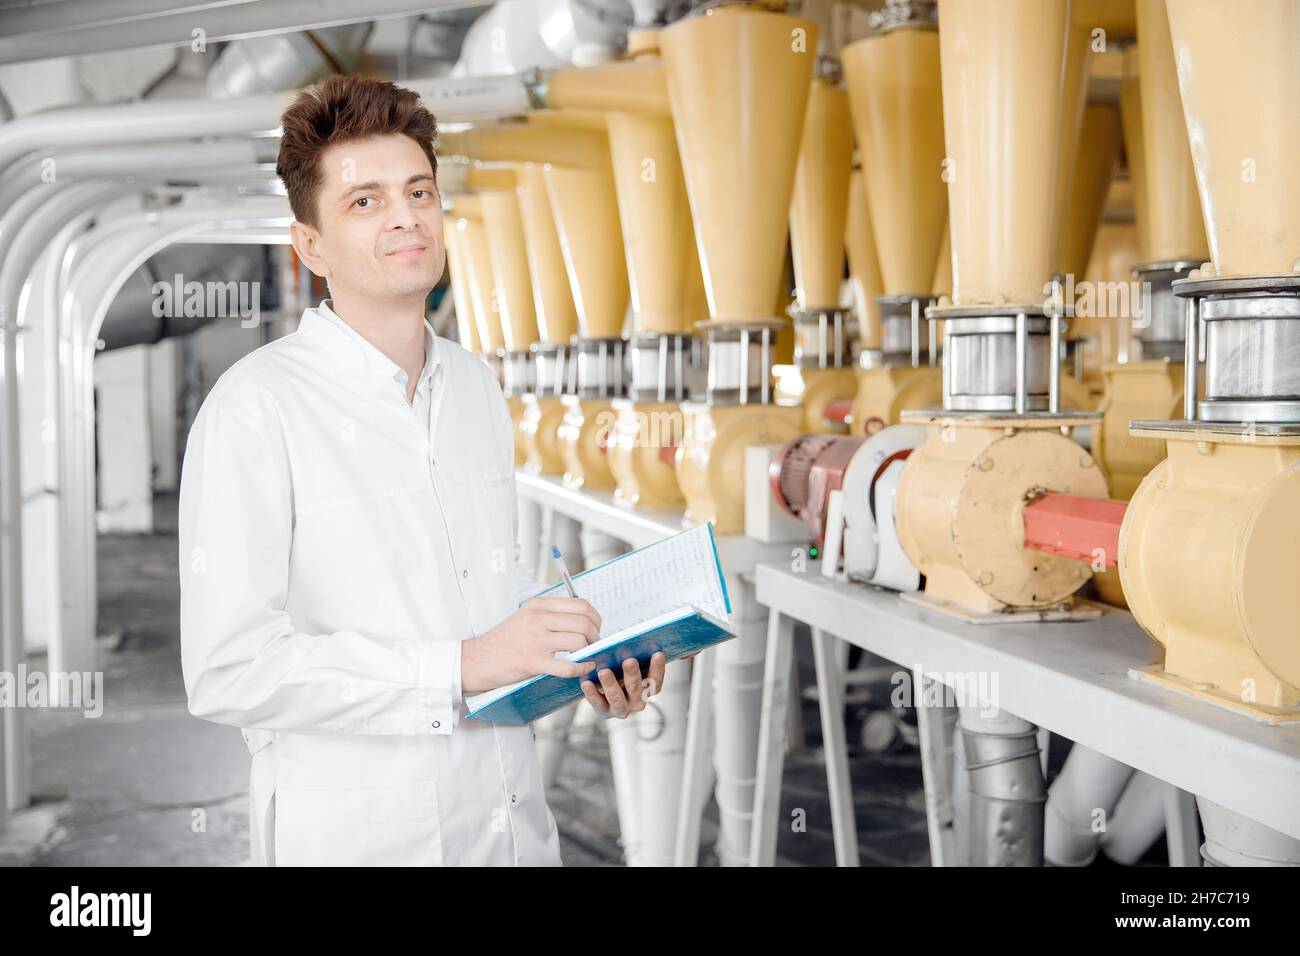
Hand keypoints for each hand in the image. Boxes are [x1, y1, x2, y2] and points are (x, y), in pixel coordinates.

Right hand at [461, 597, 601, 693]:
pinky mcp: (533, 662)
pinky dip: (582, 668)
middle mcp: (538, 618)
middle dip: (596, 635)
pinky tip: (584, 668)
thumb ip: (550, 614)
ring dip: (590, 651)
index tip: (595, 628)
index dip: (595, 618)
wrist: (476, 659)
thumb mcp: (525, 616)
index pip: (580, 605)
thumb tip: (582, 620)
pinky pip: (568, 666)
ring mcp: (535, 640)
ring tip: (588, 657)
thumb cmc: (503, 640)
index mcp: (538, 605)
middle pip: (584, 622)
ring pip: (579, 641)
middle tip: (594, 645)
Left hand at [580, 652, 666, 718]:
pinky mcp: (604, 712)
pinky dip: (592, 693)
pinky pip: (598, 703)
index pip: (657, 681)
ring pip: (617, 698)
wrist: (602, 690)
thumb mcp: (630, 661)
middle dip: (632, 674)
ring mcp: (621, 709)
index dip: (658, 668)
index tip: (658, 653)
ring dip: (611, 684)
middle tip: (629, 661)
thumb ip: (636, 651)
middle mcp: (637, 701)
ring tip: (604, 671)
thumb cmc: (620, 669)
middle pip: (637, 689)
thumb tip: (638, 631)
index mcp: (648, 689)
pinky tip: (586, 682)